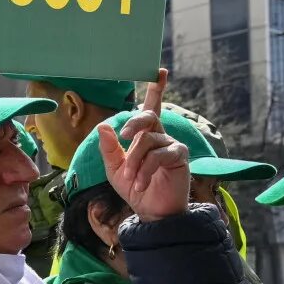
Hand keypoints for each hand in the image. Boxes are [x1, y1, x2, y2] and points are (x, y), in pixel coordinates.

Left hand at [96, 72, 190, 223]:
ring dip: (134, 162)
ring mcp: (172, 144)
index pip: (151, 108)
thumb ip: (109, 148)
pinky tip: (141, 184)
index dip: (155, 90)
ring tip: (132, 180)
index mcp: (145, 135)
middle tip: (123, 136)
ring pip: (146, 141)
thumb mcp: (114, 168)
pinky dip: (145, 171)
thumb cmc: (134, 187)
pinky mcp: (180, 156)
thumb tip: (103, 126)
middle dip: (133, 122)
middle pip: (148, 116)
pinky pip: (158, 155)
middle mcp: (160, 135)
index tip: (160, 71)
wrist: (151, 211)